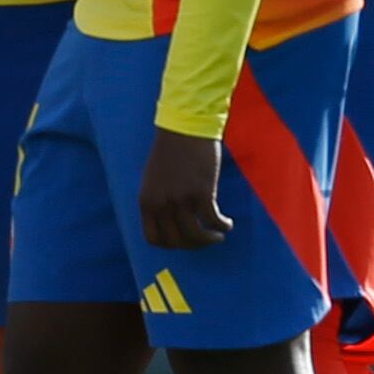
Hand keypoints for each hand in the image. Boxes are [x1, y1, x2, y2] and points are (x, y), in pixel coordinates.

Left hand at [138, 126, 231, 249]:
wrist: (184, 128)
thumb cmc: (170, 151)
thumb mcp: (153, 179)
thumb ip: (159, 200)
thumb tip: (171, 221)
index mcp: (146, 201)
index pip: (153, 238)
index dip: (171, 245)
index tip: (184, 241)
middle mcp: (161, 203)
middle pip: (176, 241)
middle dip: (193, 245)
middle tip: (205, 239)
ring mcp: (180, 199)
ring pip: (195, 235)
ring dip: (209, 240)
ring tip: (218, 235)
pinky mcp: (201, 192)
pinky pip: (212, 220)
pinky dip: (222, 225)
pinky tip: (227, 223)